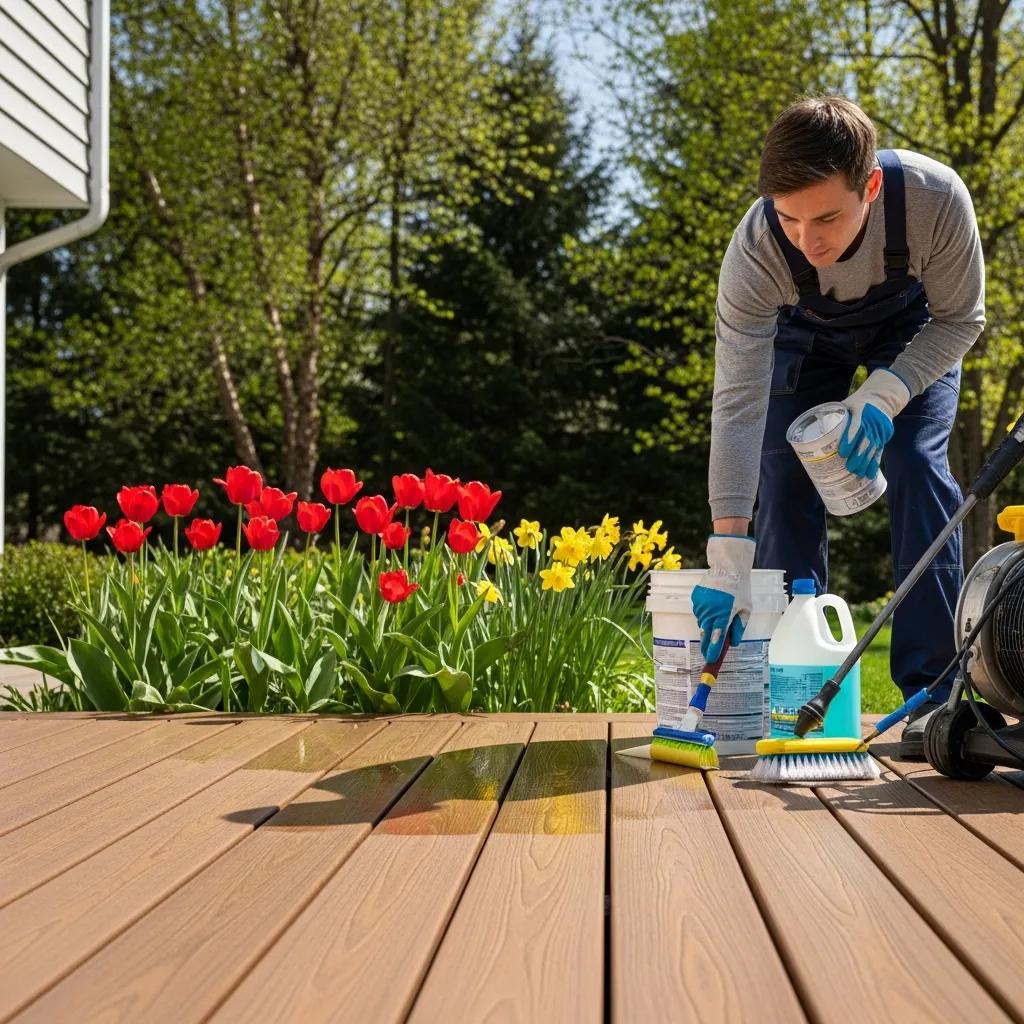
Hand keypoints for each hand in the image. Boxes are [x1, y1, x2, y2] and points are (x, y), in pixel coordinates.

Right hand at [691, 534, 754, 661]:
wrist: (727, 568)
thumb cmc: (740, 589)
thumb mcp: (745, 609)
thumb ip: (739, 627)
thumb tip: (732, 643)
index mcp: (723, 616)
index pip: (716, 639)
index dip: (713, 651)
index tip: (711, 660)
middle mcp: (709, 612)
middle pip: (706, 634)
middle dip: (707, 645)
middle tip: (708, 653)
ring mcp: (700, 606)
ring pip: (702, 623)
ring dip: (708, 626)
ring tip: (717, 618)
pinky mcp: (695, 599)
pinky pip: (699, 612)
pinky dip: (705, 614)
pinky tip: (713, 606)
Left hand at [838, 368, 910, 478]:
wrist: (882, 396)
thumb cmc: (858, 402)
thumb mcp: (847, 404)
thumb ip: (834, 416)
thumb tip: (815, 430)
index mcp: (861, 412)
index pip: (856, 427)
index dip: (849, 441)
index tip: (842, 453)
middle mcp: (872, 422)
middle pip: (866, 441)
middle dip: (857, 456)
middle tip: (849, 468)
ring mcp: (879, 430)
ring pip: (873, 448)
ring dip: (865, 462)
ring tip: (858, 473)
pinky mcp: (884, 436)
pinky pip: (879, 451)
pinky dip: (874, 463)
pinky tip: (870, 474)